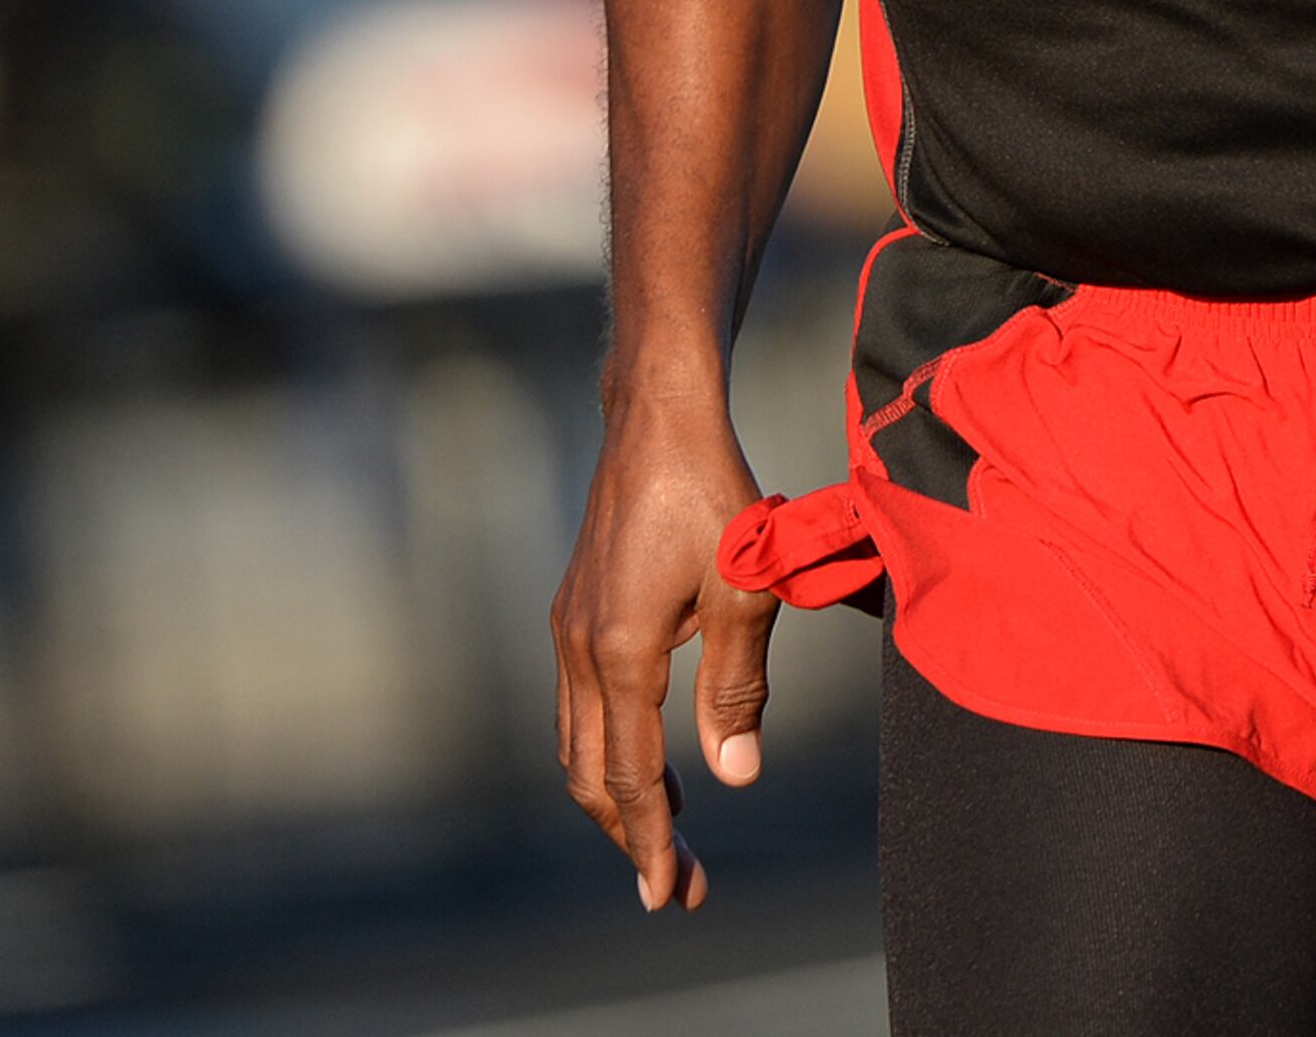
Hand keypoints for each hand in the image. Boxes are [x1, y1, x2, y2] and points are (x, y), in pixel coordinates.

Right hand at [550, 398, 775, 910]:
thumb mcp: (745, 590)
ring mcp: (570, 631)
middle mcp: (579, 652)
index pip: (631, 779)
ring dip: (618, 794)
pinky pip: (583, 705)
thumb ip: (738, 688)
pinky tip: (649, 751)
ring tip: (668, 833)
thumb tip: (736, 779)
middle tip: (677, 885)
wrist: (657, 419)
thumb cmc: (712, 494)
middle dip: (632, 835)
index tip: (669, 896)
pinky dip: (610, 747)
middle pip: (593, 775)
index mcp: (619, 656)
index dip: (651, 844)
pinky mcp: (577, 610)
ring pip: (580, 744)